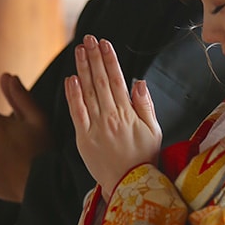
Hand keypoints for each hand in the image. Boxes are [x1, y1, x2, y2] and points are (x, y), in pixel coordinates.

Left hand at [65, 34, 161, 199]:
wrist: (130, 186)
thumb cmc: (144, 159)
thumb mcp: (154, 132)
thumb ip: (145, 106)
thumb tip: (139, 82)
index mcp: (129, 114)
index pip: (118, 80)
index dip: (110, 60)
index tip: (105, 43)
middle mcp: (112, 117)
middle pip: (101, 81)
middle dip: (94, 57)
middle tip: (89, 38)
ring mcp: (96, 127)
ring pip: (88, 92)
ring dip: (83, 69)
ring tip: (79, 50)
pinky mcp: (83, 139)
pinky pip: (77, 113)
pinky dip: (73, 95)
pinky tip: (70, 79)